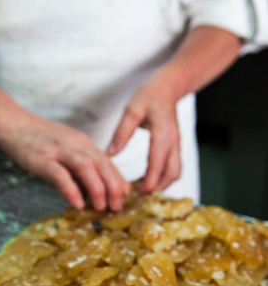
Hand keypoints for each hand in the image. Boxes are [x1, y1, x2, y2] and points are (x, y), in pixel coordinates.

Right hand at [0, 112, 130, 210]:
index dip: (118, 180)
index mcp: (84, 144)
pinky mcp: (42, 159)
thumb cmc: (41, 142)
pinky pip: (60, 174)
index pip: (108, 162)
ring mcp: (59, 151)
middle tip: (117, 207)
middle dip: (113, 187)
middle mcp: (76, 146)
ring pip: (86, 167)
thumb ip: (82, 169)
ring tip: (100, 207)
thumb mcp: (68, 152)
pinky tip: (77, 203)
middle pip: (102, 164)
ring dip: (97, 188)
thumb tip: (97, 192)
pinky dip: (71, 189)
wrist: (14, 124)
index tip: (124, 197)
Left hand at [107, 71, 181, 193]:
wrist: (168, 88)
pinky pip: (173, 168)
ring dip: (162, 185)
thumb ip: (121, 133)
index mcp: (163, 132)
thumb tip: (109, 155)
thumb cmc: (148, 96)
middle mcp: (174, 141)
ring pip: (176, 173)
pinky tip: (149, 182)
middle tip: (139, 197)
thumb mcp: (131, 110)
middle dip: (158, 187)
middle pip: (172, 173)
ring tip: (143, 193)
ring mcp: (177, 145)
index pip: (157, 162)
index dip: (149, 180)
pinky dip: (163, 179)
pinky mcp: (176, 148)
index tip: (138, 193)